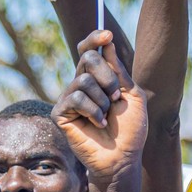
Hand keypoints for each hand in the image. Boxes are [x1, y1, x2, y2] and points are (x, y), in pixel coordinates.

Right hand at [52, 30, 147, 189]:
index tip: (107, 35)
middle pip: (86, 58)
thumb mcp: (131, 94)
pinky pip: (75, 98)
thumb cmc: (130, 129)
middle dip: (107, 75)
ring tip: (107, 116)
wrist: (122, 157)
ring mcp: (69, 98)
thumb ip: (118, 70)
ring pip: (83, 80)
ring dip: (102, 100)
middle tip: (116, 96)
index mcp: (97, 78)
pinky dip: (93, 111)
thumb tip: (107, 41)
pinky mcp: (60, 113)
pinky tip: (97, 124)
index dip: (95, 38)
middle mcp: (81, 85)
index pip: (89, 50)